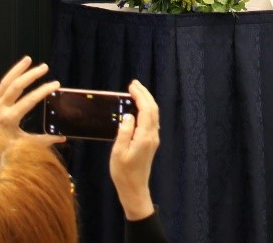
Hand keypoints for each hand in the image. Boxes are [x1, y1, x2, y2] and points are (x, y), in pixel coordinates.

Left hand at [0, 56, 61, 139]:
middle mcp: (0, 108)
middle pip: (17, 86)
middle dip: (32, 75)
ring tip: (28, 59)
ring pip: (5, 82)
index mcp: (10, 118)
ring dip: (16, 69)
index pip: (30, 100)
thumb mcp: (24, 143)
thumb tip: (63, 138)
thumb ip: (43, 140)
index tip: (55, 84)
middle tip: (45, 67)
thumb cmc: (2, 149)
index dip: (44, 90)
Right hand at [109, 79, 159, 221]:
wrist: (134, 188)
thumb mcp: (118, 152)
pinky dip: (146, 110)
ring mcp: (153, 139)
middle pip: (153, 109)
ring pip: (154, 114)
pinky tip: (138, 108)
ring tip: (136, 92)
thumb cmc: (123, 172)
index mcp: (144, 136)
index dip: (140, 96)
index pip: (146, 110)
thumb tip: (129, 116)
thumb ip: (124, 132)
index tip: (131, 86)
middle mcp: (152, 135)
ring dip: (146, 101)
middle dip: (145, 94)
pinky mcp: (151, 143)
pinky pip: (152, 121)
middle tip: (134, 84)